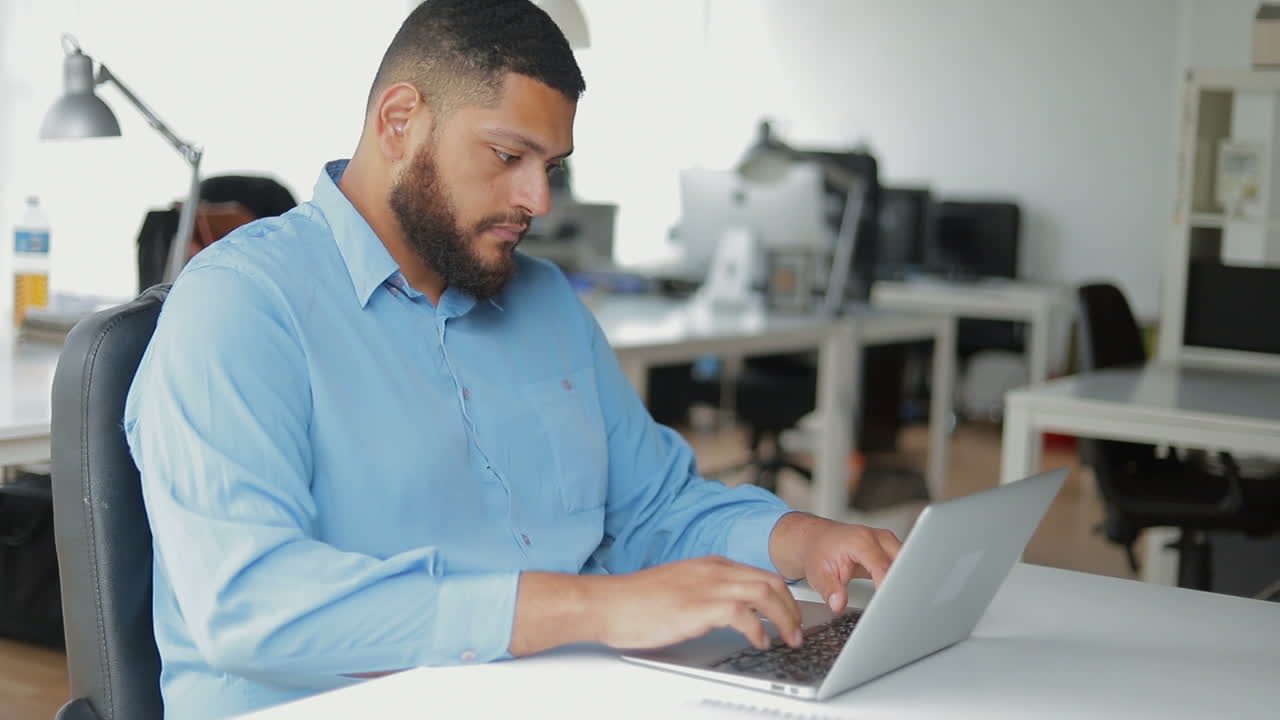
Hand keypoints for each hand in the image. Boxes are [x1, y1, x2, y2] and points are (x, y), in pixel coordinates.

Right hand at [587, 556, 803, 650]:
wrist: (607, 603)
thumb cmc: (635, 601)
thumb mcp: (679, 588)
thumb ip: (704, 592)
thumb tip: (728, 613)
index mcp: (709, 564)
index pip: (759, 574)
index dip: (781, 596)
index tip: (789, 614)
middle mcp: (713, 570)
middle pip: (770, 581)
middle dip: (792, 607)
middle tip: (796, 629)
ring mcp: (707, 586)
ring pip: (765, 593)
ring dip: (784, 619)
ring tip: (788, 638)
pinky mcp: (700, 607)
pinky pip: (744, 615)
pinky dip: (759, 630)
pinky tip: (759, 642)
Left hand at [769, 513, 901, 612]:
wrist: (816, 539)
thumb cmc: (818, 552)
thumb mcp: (818, 574)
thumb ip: (830, 590)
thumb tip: (839, 604)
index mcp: (861, 541)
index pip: (883, 567)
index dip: (887, 588)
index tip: (887, 606)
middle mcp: (878, 538)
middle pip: (901, 565)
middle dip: (900, 586)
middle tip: (895, 608)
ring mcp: (887, 542)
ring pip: (906, 566)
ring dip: (901, 583)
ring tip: (895, 603)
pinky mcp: (890, 549)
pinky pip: (902, 566)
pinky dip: (899, 580)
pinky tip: (895, 595)